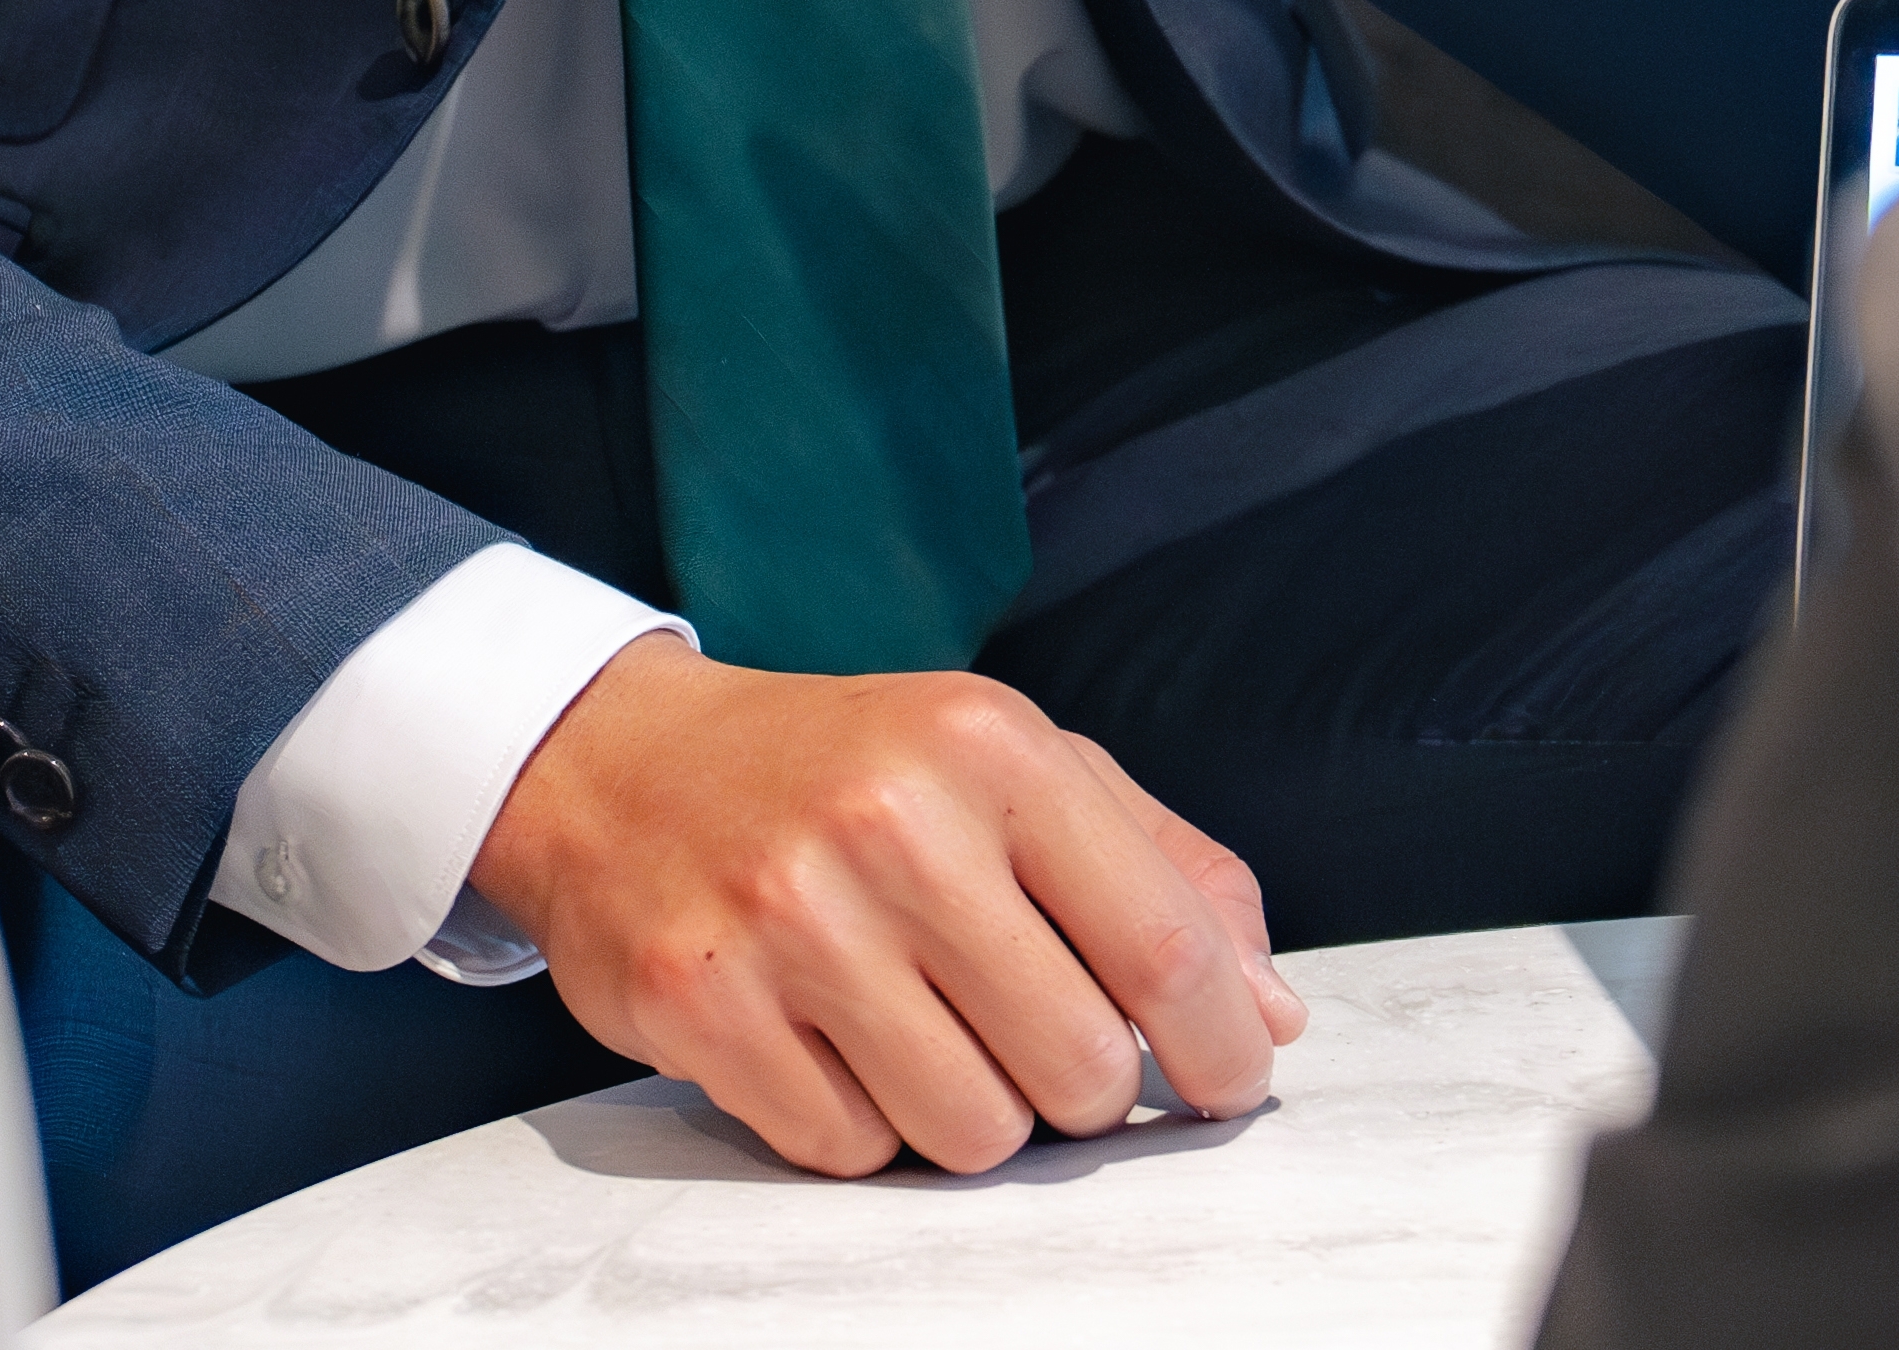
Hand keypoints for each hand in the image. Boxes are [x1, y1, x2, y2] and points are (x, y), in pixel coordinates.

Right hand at [467, 637, 1306, 1178]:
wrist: (626, 763)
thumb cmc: (850, 771)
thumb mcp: (1018, 766)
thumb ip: (1164, 874)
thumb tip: (1272, 1010)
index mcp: (995, 749)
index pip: (1164, 947)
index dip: (1223, 1046)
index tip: (1229, 1081)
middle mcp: (893, 825)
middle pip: (1077, 1065)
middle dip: (1085, 1088)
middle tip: (1045, 1047)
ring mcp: (788, 919)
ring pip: (969, 1130)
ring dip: (974, 1114)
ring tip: (930, 1035)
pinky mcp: (702, 1004)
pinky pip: (848, 1149)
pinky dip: (863, 1124)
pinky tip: (836, 1045)